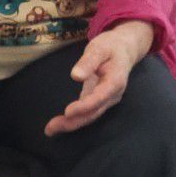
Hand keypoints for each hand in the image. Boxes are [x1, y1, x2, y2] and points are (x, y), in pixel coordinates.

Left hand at [45, 20, 153, 135]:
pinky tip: (60, 123)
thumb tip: (75, 76)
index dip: (84, 106)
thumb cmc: (111, 46)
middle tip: (50, 129)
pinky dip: (74, 119)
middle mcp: (113, 95)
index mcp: (115, 81)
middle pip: (94, 112)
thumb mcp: (99, 48)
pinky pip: (88, 112)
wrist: (124, 50)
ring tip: (50, 130)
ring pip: (90, 116)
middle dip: (73, 122)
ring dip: (71, 124)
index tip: (68, 112)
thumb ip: (88, 61)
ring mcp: (107, 99)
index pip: (100, 97)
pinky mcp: (99, 100)